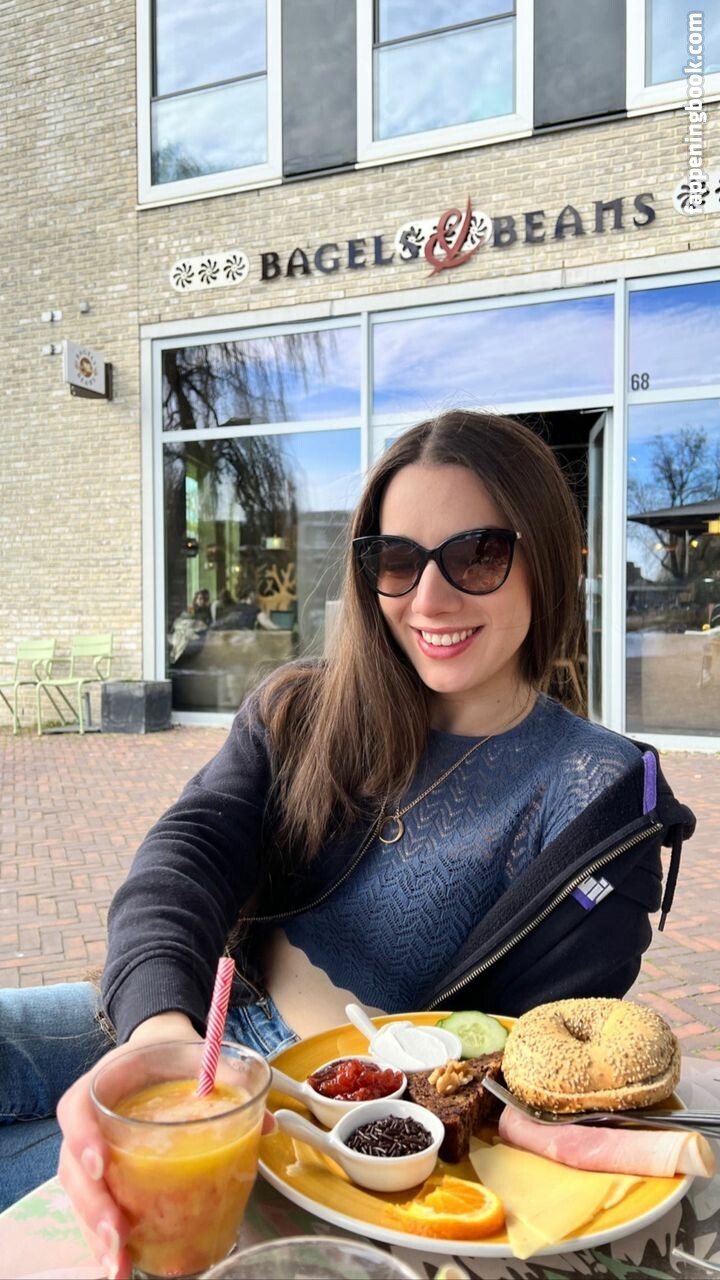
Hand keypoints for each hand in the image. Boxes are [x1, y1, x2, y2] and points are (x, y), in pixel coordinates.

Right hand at [56, 1013, 277, 1278]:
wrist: (161, 1053)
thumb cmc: (172, 1056)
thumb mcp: (195, 1055)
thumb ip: (228, 1079)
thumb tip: (266, 1124)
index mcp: (104, 1082)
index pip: (76, 1108)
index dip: (83, 1136)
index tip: (101, 1162)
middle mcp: (91, 1121)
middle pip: (72, 1166)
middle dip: (93, 1205)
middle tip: (117, 1231)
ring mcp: (94, 1153)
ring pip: (81, 1197)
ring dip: (97, 1234)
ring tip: (120, 1263)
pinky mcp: (107, 1178)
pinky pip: (96, 1211)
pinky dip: (105, 1241)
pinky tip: (123, 1264)